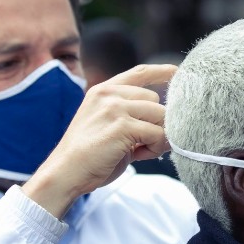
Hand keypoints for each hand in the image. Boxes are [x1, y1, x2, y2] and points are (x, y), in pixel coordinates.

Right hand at [22, 64, 175, 216]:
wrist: (66, 172)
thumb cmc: (88, 156)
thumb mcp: (106, 124)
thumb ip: (129, 115)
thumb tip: (165, 120)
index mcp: (103, 91)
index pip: (139, 73)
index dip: (161, 71)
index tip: (178, 71)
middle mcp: (109, 95)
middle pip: (155, 99)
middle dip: (156, 122)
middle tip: (143, 144)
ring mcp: (115, 108)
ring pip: (160, 115)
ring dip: (158, 136)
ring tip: (142, 151)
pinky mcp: (122, 126)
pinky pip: (158, 133)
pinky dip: (156, 148)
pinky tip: (140, 156)